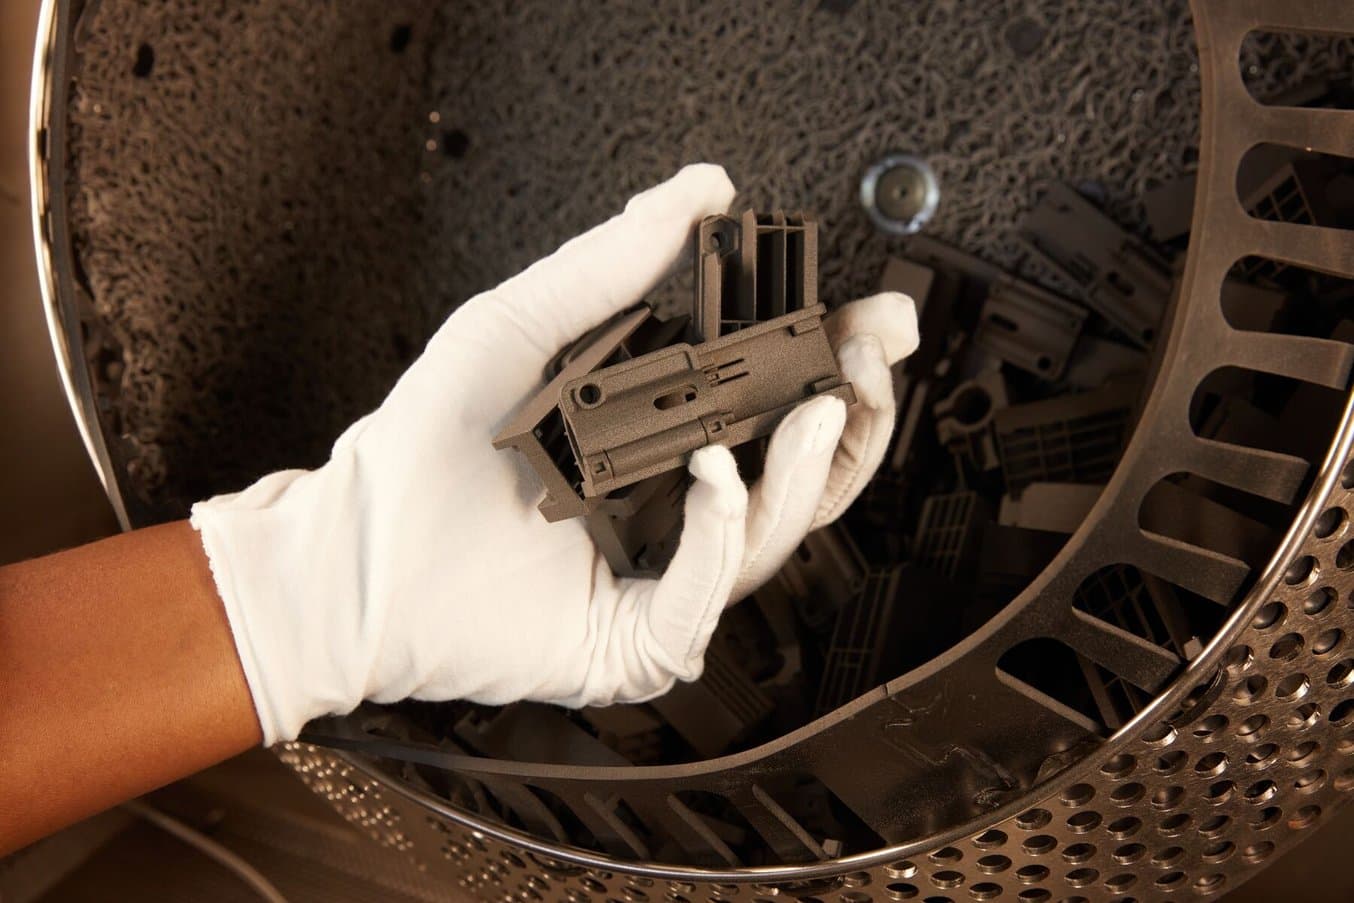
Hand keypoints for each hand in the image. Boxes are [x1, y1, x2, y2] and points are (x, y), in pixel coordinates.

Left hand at [192, 165, 918, 743]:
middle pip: (798, 478)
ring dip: (801, 472)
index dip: (834, 363)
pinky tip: (715, 478)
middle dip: (853, 421)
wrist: (355, 550)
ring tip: (815, 410)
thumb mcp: (520, 325)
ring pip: (771, 537)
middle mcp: (672, 511)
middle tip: (868, 365)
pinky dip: (719, 538)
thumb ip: (611, 261)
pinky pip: (702, 598)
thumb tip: (700, 186)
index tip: (876, 320)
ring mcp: (659, 580)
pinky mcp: (634, 640)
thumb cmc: (427, 443)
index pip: (775, 405)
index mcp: (660, 440)